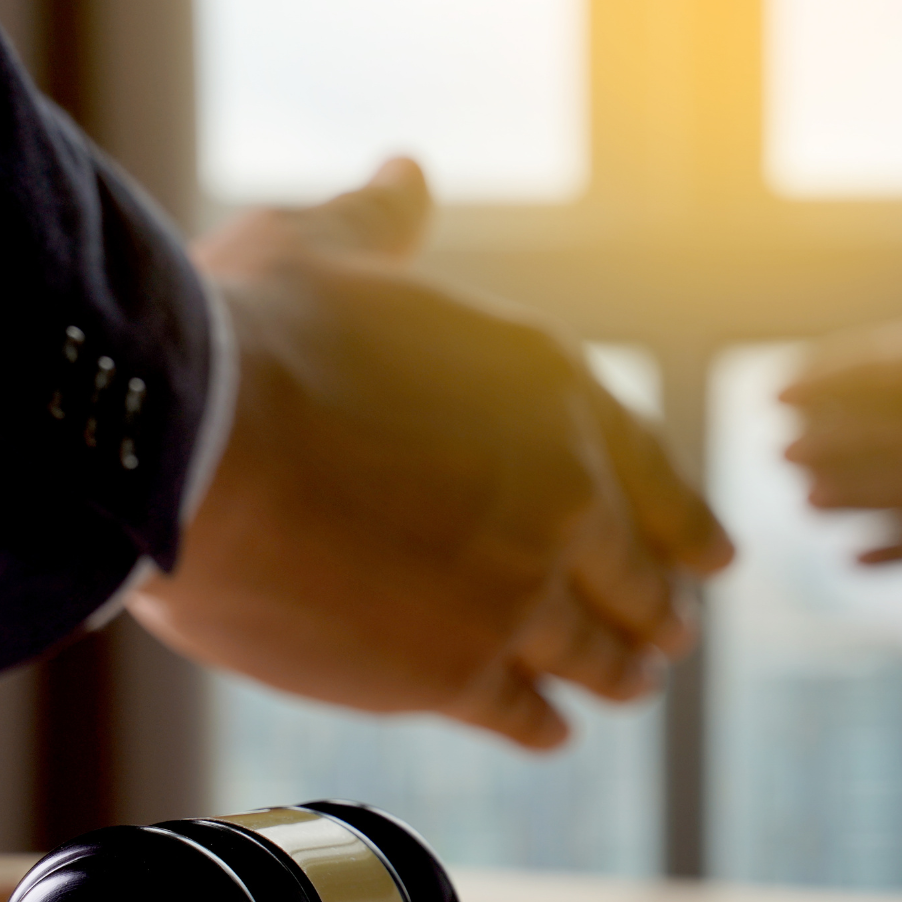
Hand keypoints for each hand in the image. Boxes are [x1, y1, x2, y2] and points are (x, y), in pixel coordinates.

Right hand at [129, 160, 730, 748]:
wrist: (190, 449)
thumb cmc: (248, 335)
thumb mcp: (323, 248)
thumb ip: (380, 226)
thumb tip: (405, 174)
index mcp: (551, 388)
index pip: (654, 473)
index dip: (688, 524)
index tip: (711, 559)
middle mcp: (564, 495)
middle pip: (639, 575)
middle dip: (658, 610)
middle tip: (669, 635)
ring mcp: (518, 592)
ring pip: (599, 654)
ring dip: (621, 673)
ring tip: (629, 685)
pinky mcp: (456, 672)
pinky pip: (525, 712)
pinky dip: (542, 723)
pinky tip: (547, 728)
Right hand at [781, 147, 901, 577]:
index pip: (864, 371)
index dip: (826, 379)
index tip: (787, 386)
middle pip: (854, 434)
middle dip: (821, 440)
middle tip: (791, 445)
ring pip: (868, 491)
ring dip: (840, 496)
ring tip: (816, 500)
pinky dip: (882, 555)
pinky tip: (862, 557)